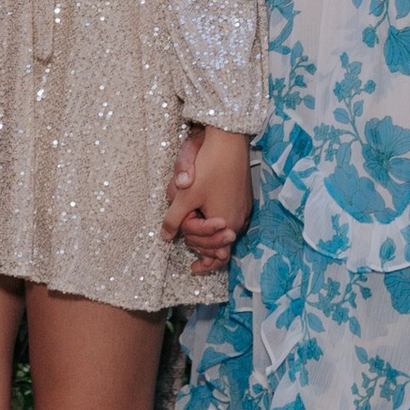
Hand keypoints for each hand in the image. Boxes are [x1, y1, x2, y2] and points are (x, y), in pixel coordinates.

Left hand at [163, 126, 253, 270]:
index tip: (193, 268)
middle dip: (204, 246)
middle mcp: (238, 220)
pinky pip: (230, 218)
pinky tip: (208, 216)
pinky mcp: (243, 198)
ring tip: (198, 238)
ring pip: (226, 231)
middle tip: (192, 251)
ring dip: (210, 234)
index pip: (215, 254)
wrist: (229, 141)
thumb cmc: (208, 168)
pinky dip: (218, 222)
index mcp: (225, 224)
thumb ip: (174, 220)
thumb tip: (165, 237)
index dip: (203, 262)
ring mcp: (243, 209)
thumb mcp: (185, 196)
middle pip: (221, 244)